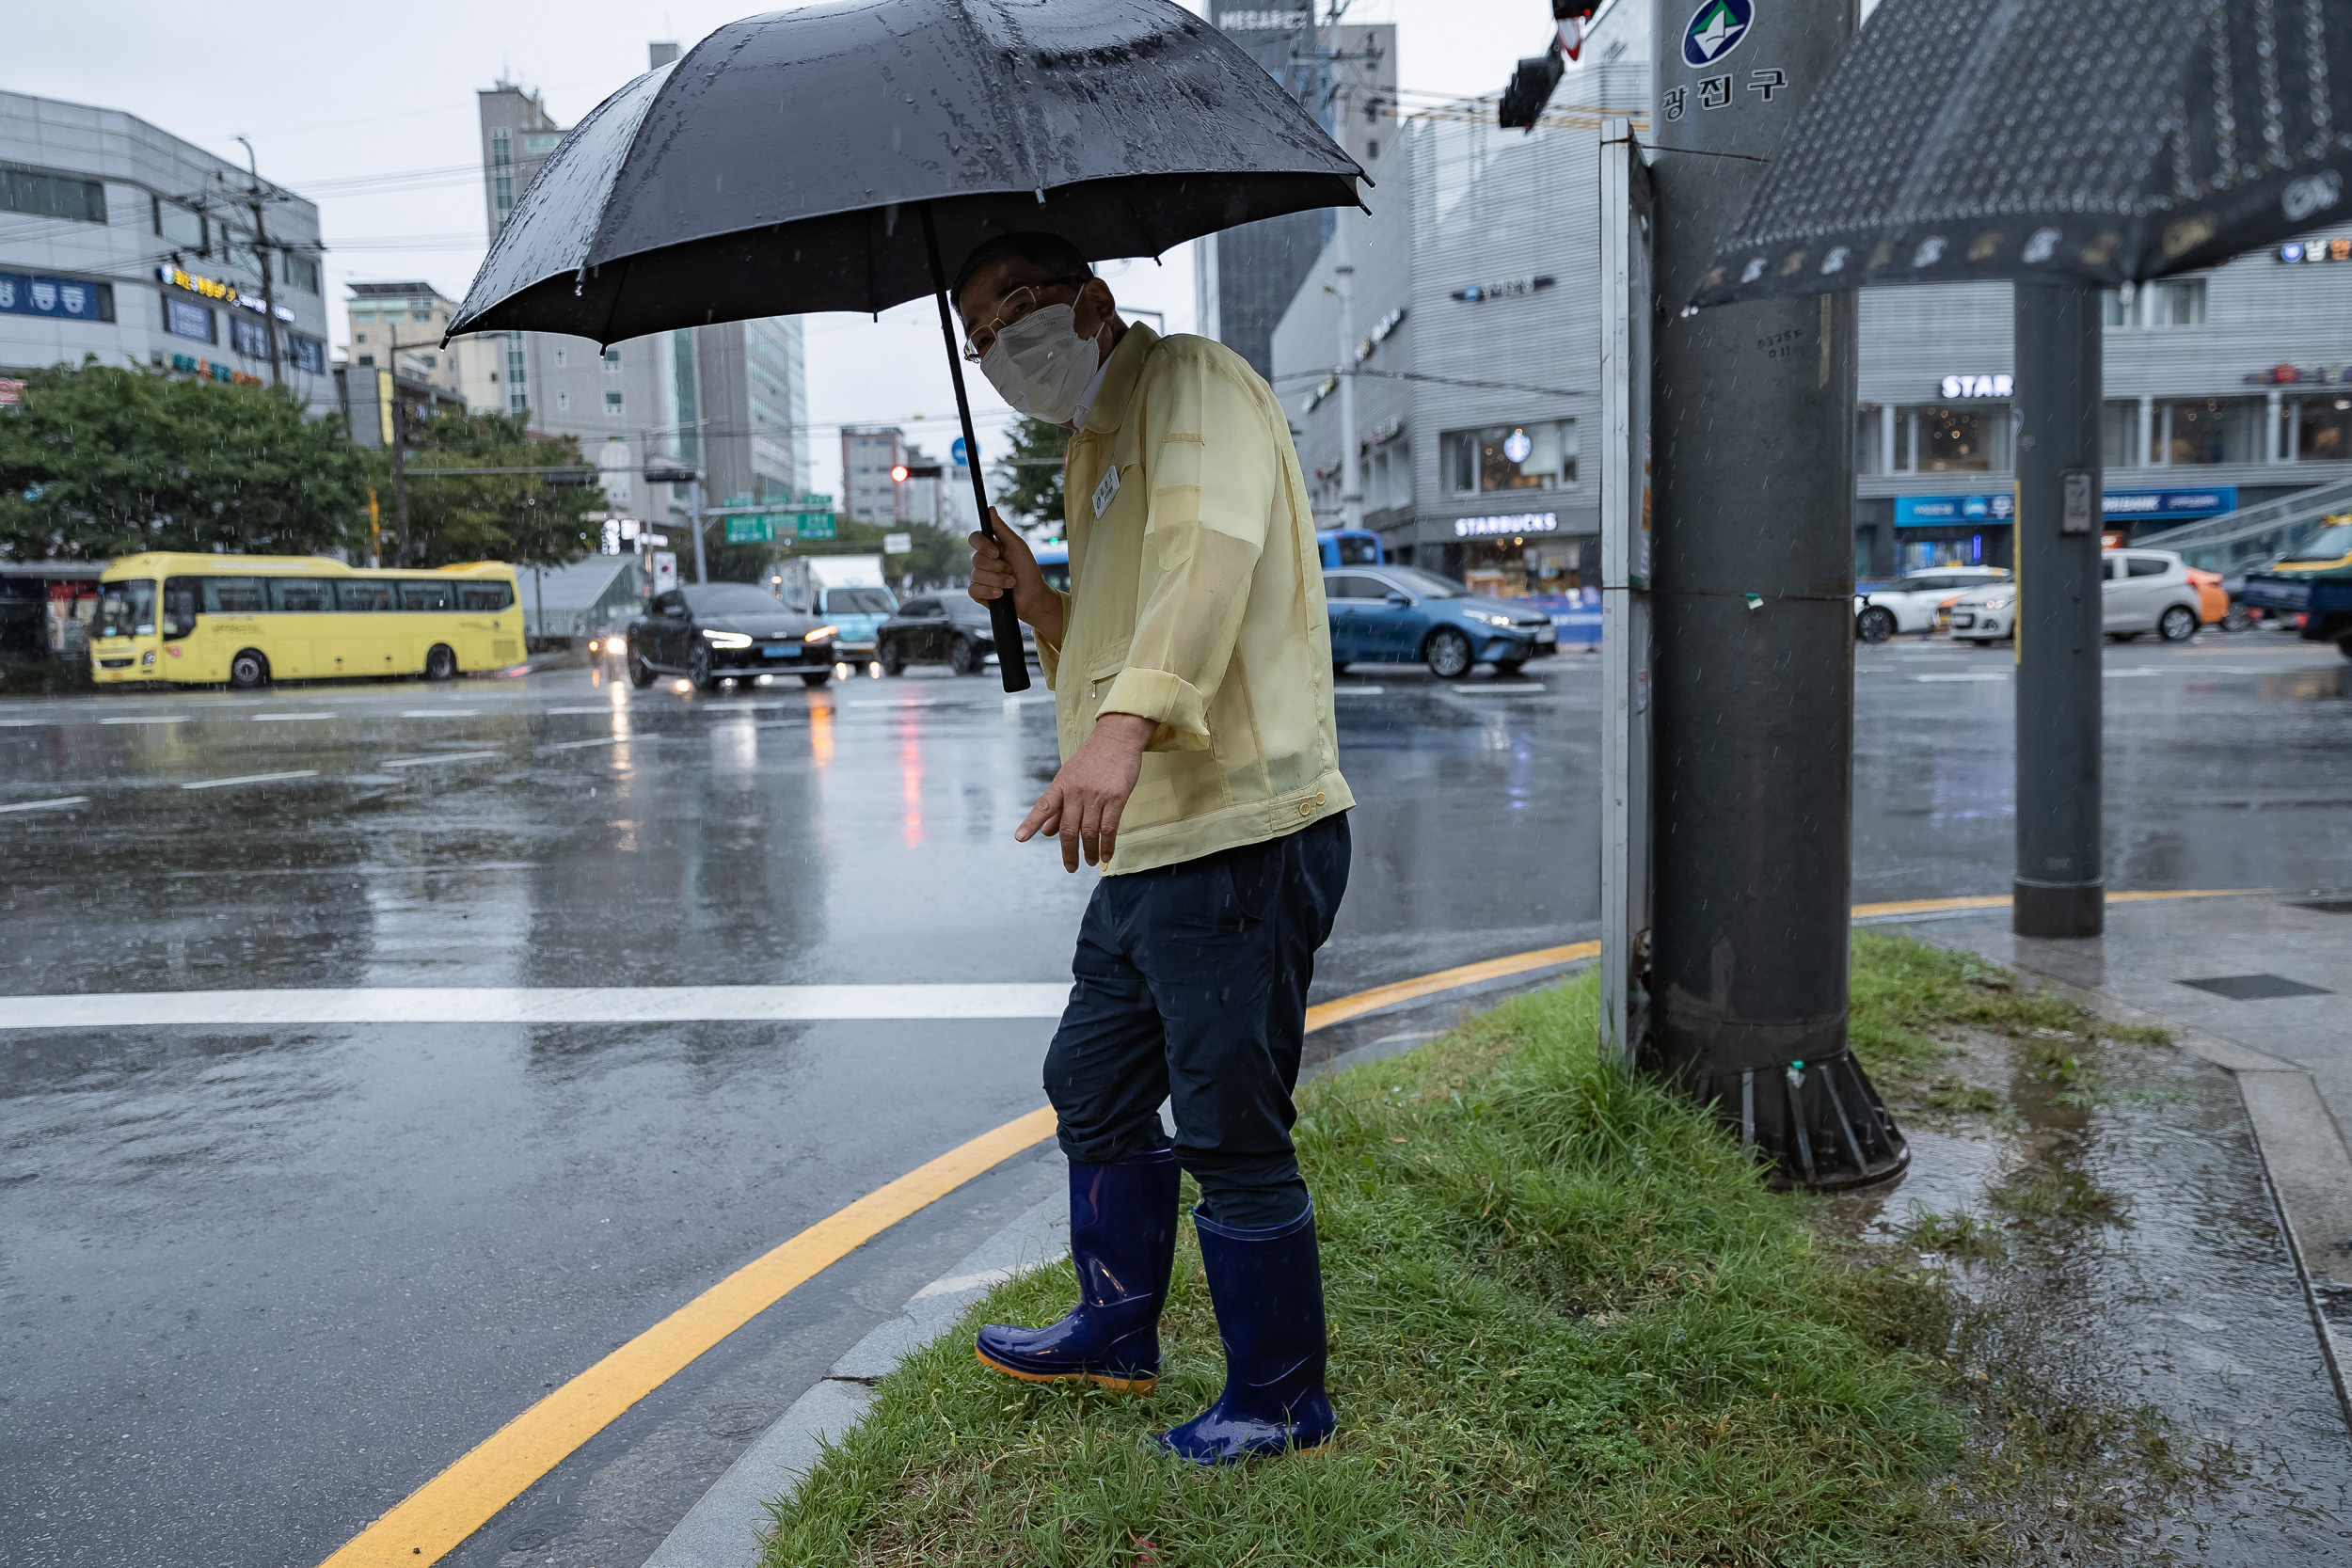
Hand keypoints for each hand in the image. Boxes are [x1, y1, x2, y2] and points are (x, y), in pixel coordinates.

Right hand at [968, 510, 1057, 636]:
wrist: (1033, 596)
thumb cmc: (1028, 570)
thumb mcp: (1018, 546)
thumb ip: (1002, 529)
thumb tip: (991, 509)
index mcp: (991, 547)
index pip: (975, 538)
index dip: (982, 545)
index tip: (996, 552)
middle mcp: (983, 561)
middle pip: (976, 559)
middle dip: (998, 568)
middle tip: (1011, 571)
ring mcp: (980, 577)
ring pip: (977, 575)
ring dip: (998, 580)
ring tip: (1011, 584)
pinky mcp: (979, 593)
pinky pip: (974, 589)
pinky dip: (990, 591)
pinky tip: (1001, 594)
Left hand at [1018, 712, 1152, 870]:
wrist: (1116, 738)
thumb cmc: (1092, 759)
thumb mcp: (1069, 777)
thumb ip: (1058, 807)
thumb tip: (1046, 832)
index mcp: (1061, 785)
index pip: (1042, 807)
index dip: (1030, 824)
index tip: (1020, 838)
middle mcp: (1075, 791)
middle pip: (1067, 828)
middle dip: (1068, 852)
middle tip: (1070, 867)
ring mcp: (1096, 795)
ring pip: (1088, 831)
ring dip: (1088, 851)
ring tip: (1089, 861)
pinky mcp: (1116, 797)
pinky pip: (1109, 828)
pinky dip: (1106, 845)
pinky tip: (1105, 855)